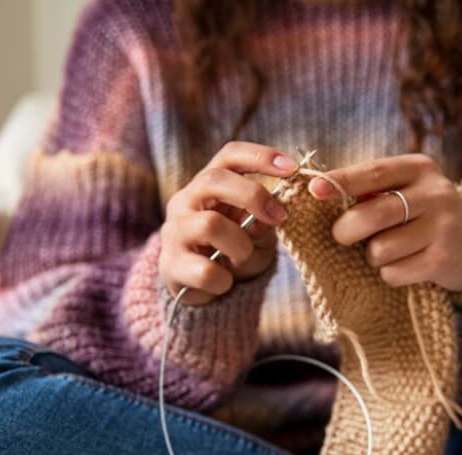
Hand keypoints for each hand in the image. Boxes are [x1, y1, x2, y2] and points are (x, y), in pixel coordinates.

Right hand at [160, 142, 295, 304]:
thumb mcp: (256, 234)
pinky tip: (224, 284)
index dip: (260, 156)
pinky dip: (224, 280)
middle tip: (279, 216)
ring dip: (240, 245)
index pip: (229, 156)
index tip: (292, 169)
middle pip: (214, 180)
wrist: (199, 291)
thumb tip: (271, 215)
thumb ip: (265, 221)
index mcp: (208, 186)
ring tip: (243, 259)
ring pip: (210, 224)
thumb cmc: (231, 253)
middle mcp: (185, 202)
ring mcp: (174, 232)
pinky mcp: (169, 265)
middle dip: (253, 195)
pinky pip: (206, 270)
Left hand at [308, 153, 461, 290]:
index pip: (374, 172)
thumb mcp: (402, 191)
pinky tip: (404, 266)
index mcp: (419, 168)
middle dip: (346, 230)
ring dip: (372, 256)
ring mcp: (443, 226)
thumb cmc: (419, 215)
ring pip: (381, 249)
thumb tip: (318, 191)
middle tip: (341, 236)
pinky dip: (389, 275)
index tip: (314, 190)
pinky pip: (394, 273)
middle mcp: (436, 193)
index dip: (341, 181)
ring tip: (386, 251)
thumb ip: (369, 190)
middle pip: (373, 215)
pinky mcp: (444, 259)